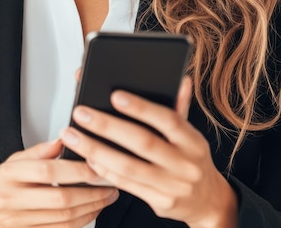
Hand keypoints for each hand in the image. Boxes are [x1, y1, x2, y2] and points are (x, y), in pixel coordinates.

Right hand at [0, 139, 118, 227]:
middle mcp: (13, 200)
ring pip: (64, 219)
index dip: (75, 169)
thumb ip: (40, 151)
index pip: (47, 171)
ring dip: (92, 207)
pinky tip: (94, 209)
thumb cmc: (2, 185)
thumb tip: (64, 139)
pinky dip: (82, 221)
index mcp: (9, 176)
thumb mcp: (13, 161)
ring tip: (108, 195)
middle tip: (110, 182)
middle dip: (91, 191)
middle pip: (59, 198)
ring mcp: (20, 222)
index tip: (96, 163)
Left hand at [60, 76, 237, 227]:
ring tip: (73, 135)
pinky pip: (126, 185)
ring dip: (96, 150)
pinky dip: (104, 171)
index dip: (142, 108)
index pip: (168, 119)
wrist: (208, 201)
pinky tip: (87, 158)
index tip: (115, 95)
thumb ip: (179, 106)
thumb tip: (181, 78)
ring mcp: (172, 185)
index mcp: (192, 140)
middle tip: (81, 113)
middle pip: (143, 142)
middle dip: (108, 126)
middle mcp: (184, 163)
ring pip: (128, 166)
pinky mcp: (159, 202)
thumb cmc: (191, 157)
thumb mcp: (191, 133)